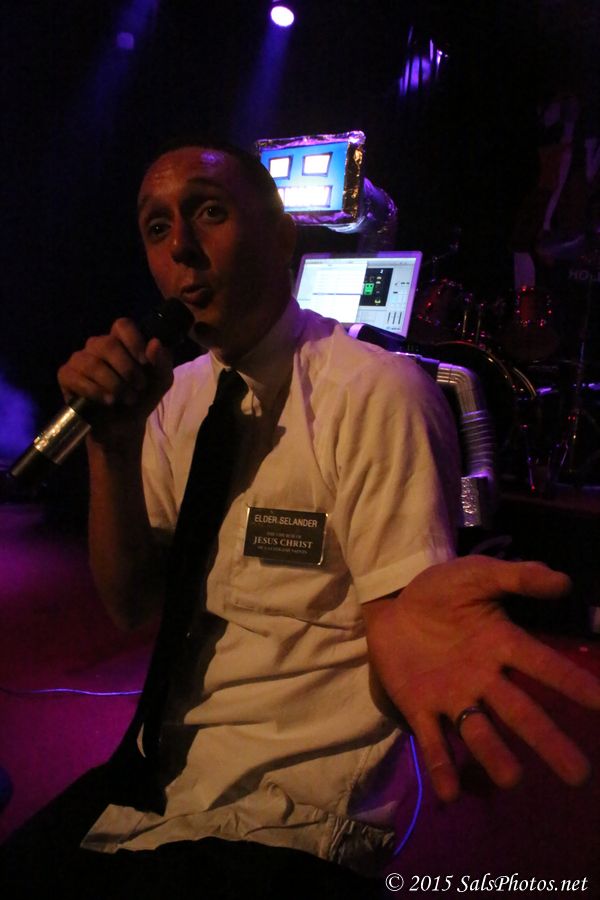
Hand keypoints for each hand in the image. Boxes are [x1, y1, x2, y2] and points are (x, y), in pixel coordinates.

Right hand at [57, 317, 172, 447]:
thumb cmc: (140, 398)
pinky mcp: (66, 375)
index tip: (144, 363)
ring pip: (93, 362)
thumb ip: (163, 362)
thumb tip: (154, 343)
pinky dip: (95, 391)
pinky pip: (76, 377)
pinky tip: (108, 401)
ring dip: (114, 384)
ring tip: (126, 399)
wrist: (123, 427)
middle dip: (127, 369)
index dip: (134, 341)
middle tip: (138, 388)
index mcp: (121, 342)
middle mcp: (98, 346)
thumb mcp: (160, 382)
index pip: (122, 325)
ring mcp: (80, 359)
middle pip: (108, 343)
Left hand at [362, 555, 599, 801]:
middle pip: (520, 713)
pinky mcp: (418, 707)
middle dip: (547, 741)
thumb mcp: (477, 574)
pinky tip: (449, 794)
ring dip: (494, 756)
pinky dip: (441, 766)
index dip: (572, 684)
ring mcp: (451, 696)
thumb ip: (517, 576)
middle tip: (578, 774)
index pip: (543, 666)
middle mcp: (483, 679)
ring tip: (512, 779)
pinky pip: (433, 740)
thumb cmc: (440, 591)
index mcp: (501, 644)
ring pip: (479, 732)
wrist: (391, 600)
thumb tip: (564, 581)